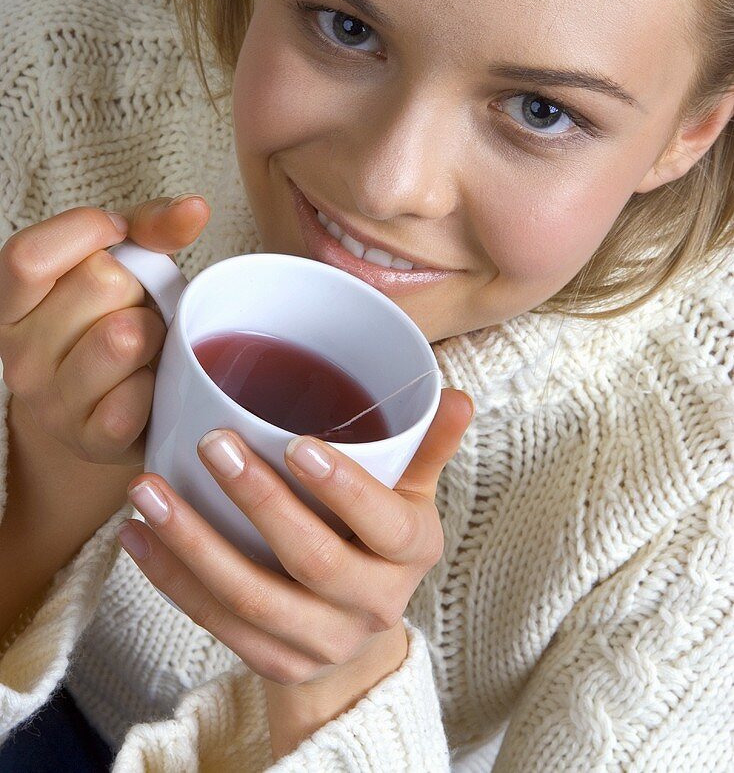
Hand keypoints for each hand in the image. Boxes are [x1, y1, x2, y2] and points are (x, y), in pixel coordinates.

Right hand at [0, 194, 208, 464]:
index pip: (28, 255)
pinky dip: (156, 383)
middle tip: (134, 307)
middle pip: (98, 284)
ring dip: (153, 334)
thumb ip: (151, 226)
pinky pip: (136, 396)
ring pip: (123, 337)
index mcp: (10, 305)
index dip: (86, 232)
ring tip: (146, 344)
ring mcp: (50, 404)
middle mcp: (17, 356)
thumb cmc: (114, 320)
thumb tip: (194, 208)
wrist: (113, 410)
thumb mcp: (124, 263)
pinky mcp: (90, 441)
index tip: (118, 235)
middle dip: (136, 287)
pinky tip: (150, 382)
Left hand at [117, 388, 473, 754]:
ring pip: (251, 597)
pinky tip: (137, 535)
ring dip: (193, 542)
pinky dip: (171, 578)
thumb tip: (454, 393)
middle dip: (258, 502)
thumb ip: (424, 445)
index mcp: (411, 552)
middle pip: (313, 560)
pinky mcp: (276, 663)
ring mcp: (323, 641)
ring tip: (149, 489)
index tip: (296, 444)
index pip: (385, 524)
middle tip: (212, 445)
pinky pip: (216, 623)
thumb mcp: (409, 494)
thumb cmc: (378, 539)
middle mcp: (374, 604)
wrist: (358, 632)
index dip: (343, 489)